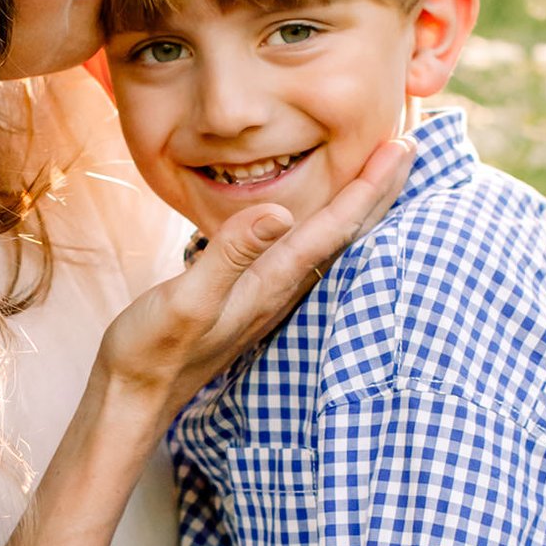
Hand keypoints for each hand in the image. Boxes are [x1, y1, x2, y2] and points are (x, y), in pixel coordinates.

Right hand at [95, 139, 414, 425]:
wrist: (133, 399)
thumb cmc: (151, 352)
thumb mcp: (185, 300)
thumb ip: (230, 255)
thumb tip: (280, 212)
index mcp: (270, 284)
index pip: (334, 228)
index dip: (368, 186)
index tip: (401, 147)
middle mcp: (280, 292)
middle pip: (345, 235)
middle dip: (379, 191)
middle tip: (412, 146)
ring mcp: (268, 300)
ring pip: (329, 246)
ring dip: (359, 209)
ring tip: (382, 177)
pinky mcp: (251, 302)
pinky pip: (305, 257)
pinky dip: (327, 229)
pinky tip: (325, 224)